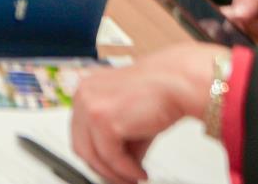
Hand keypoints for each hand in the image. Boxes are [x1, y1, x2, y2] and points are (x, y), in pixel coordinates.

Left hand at [70, 43, 222, 183]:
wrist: (177, 83)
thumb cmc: (159, 94)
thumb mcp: (131, 120)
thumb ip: (120, 141)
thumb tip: (119, 166)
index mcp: (87, 90)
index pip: (80, 131)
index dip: (96, 155)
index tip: (109, 169)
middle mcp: (83, 95)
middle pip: (80, 144)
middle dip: (102, 168)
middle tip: (122, 179)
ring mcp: (90, 106)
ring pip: (92, 154)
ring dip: (114, 173)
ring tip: (133, 178)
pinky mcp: (103, 119)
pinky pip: (110, 156)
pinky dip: (125, 170)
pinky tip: (139, 173)